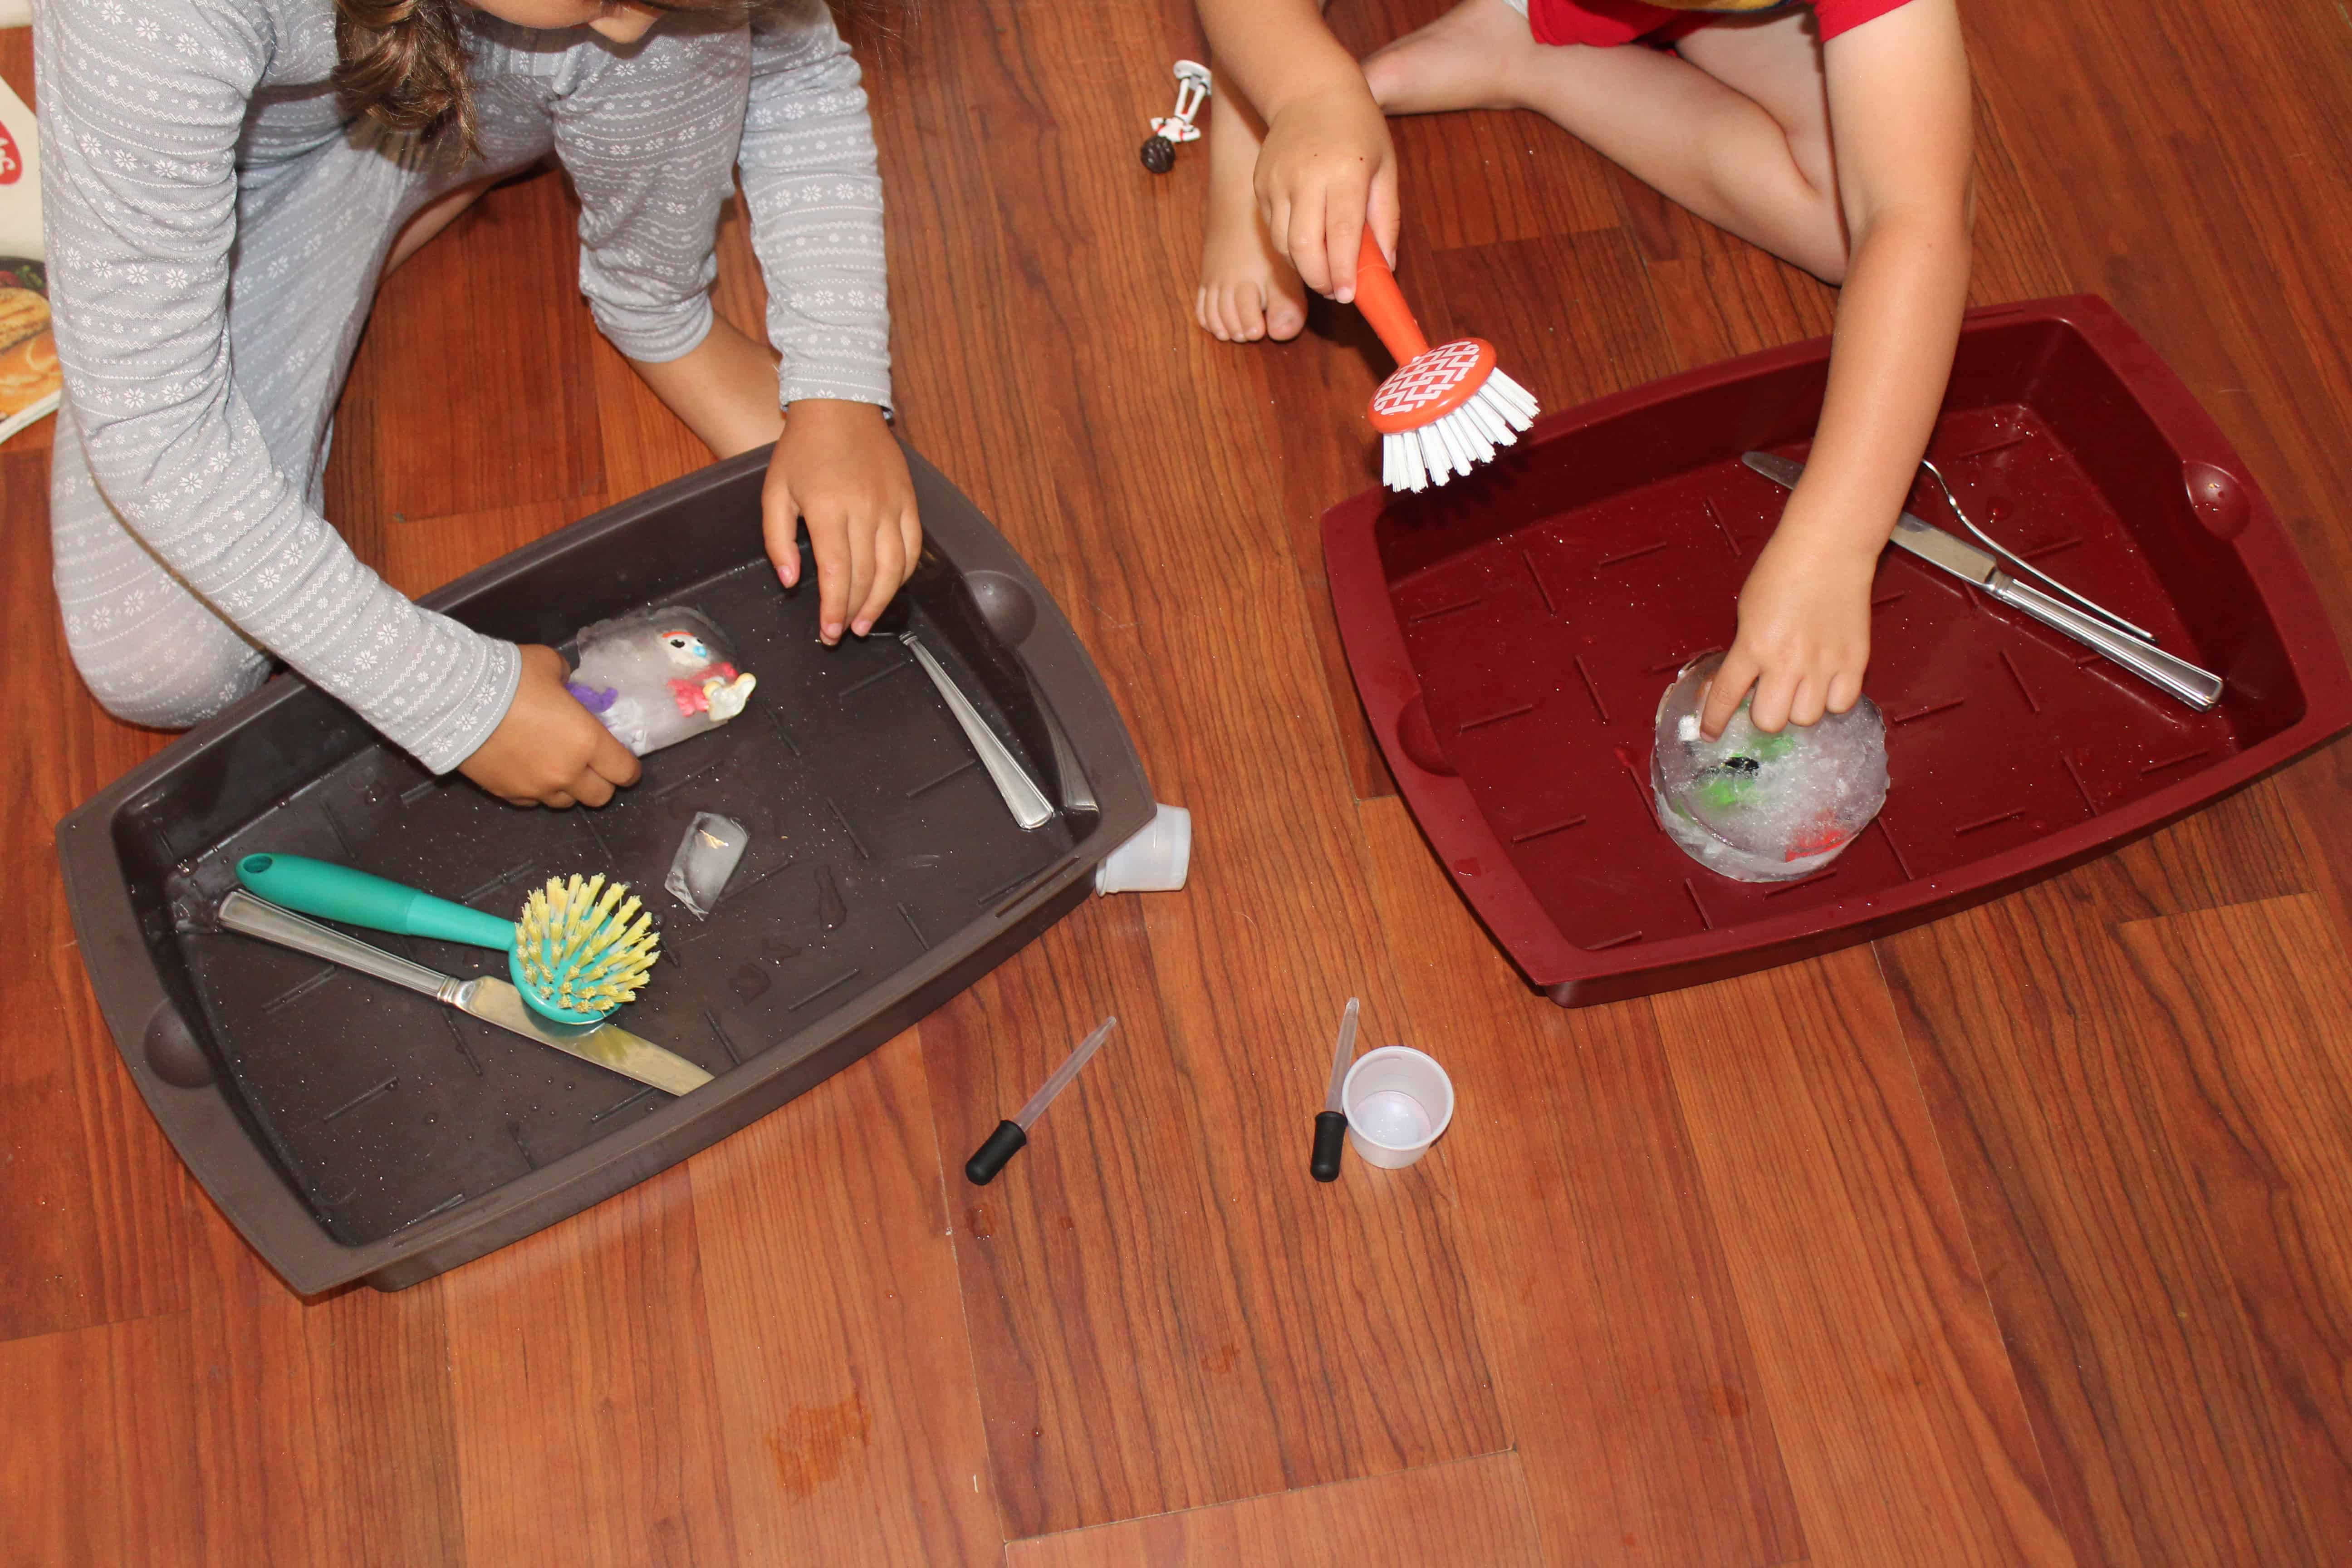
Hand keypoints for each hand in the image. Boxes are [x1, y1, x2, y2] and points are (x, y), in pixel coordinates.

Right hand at [459, 644, 642, 807]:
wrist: (455, 700)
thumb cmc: (511, 678)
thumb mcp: (549, 664)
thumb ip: (567, 679)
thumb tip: (566, 685)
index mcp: (587, 742)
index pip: (624, 771)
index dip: (628, 768)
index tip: (623, 761)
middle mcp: (567, 773)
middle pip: (600, 796)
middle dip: (601, 781)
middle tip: (591, 764)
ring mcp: (536, 789)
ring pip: (566, 802)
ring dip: (568, 788)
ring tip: (556, 766)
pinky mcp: (507, 794)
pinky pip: (532, 801)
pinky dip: (536, 791)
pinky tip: (526, 770)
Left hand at [763, 400, 921, 644]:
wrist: (840, 406)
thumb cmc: (803, 450)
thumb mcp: (774, 493)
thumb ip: (777, 541)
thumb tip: (791, 582)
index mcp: (828, 509)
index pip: (838, 573)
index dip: (834, 609)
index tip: (828, 631)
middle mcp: (864, 510)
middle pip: (866, 577)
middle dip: (854, 611)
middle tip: (843, 632)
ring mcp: (891, 505)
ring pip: (894, 568)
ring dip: (882, 601)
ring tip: (866, 621)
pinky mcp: (908, 500)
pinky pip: (913, 547)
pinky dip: (904, 574)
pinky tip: (890, 588)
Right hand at [1254, 76, 1398, 303]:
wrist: (1309, 88)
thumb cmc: (1356, 128)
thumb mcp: (1384, 168)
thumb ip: (1385, 220)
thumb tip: (1385, 268)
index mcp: (1345, 172)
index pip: (1340, 235)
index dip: (1342, 272)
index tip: (1349, 297)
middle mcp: (1306, 177)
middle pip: (1303, 247)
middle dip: (1319, 279)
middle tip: (1335, 291)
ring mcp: (1277, 181)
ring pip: (1283, 243)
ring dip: (1303, 266)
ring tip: (1323, 270)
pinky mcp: (1260, 184)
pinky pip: (1272, 228)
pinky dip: (1289, 244)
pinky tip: (1306, 239)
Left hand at [1701, 523, 1879, 738]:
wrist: (1828, 550)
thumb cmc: (1782, 572)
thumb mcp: (1747, 610)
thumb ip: (1745, 649)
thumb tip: (1739, 682)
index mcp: (1753, 646)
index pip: (1727, 696)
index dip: (1715, 721)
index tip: (1710, 733)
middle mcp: (1787, 661)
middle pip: (1770, 720)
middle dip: (1764, 716)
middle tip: (1768, 699)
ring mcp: (1824, 664)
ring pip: (1806, 718)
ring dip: (1799, 709)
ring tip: (1801, 687)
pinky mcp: (1854, 661)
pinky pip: (1841, 704)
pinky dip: (1832, 701)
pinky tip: (1826, 684)